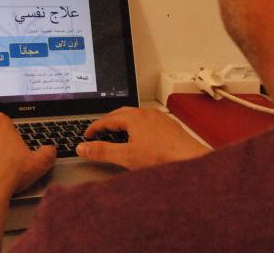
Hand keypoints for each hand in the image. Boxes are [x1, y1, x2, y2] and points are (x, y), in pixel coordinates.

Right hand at [76, 107, 209, 169]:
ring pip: (136, 116)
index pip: (107, 119)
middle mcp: (147, 113)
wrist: (190, 160)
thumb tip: (83, 148)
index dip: (94, 128)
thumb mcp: (126, 157)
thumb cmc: (161, 158)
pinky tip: (140, 138)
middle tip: (98, 132)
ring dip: (123, 123)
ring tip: (117, 134)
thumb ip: (102, 151)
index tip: (86, 136)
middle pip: (121, 113)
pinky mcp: (169, 125)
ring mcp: (159, 118)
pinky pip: (148, 121)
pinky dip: (137, 127)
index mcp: (134, 117)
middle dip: (107, 122)